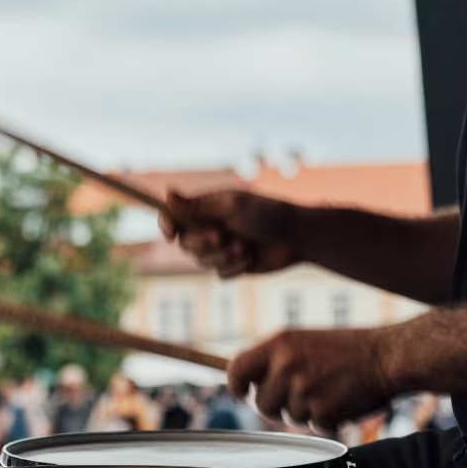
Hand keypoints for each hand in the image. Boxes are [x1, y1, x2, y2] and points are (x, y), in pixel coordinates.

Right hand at [161, 189, 302, 277]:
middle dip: (201, 243)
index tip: (170, 233)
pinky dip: (234, 268)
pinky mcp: (232, 265)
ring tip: (244, 248)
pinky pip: (220, 274)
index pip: (175, 215)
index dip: (167, 224)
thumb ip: (198, 206)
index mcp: (207, 207)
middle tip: (220, 237)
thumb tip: (168, 193)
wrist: (299, 238)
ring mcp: (221, 247)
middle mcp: (210, 227)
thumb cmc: (268, 214)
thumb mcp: (231, 207)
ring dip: (222, 257)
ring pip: (201, 261)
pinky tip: (251, 258)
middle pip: (185, 243)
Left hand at [229, 328, 398, 431]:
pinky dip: (327, 419)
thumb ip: (275, 359)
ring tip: (327, 390)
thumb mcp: (303, 341)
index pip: (236, 368)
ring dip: (305, 411)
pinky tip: (341, 399)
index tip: (240, 392)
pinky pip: (313, 425)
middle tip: (300, 395)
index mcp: (279, 343)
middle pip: (260, 402)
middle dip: (276, 406)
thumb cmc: (347, 349)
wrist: (388, 356)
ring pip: (287, 416)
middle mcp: (286, 364)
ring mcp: (303, 387)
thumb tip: (245, 381)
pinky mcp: (321, 409)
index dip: (235, 385)